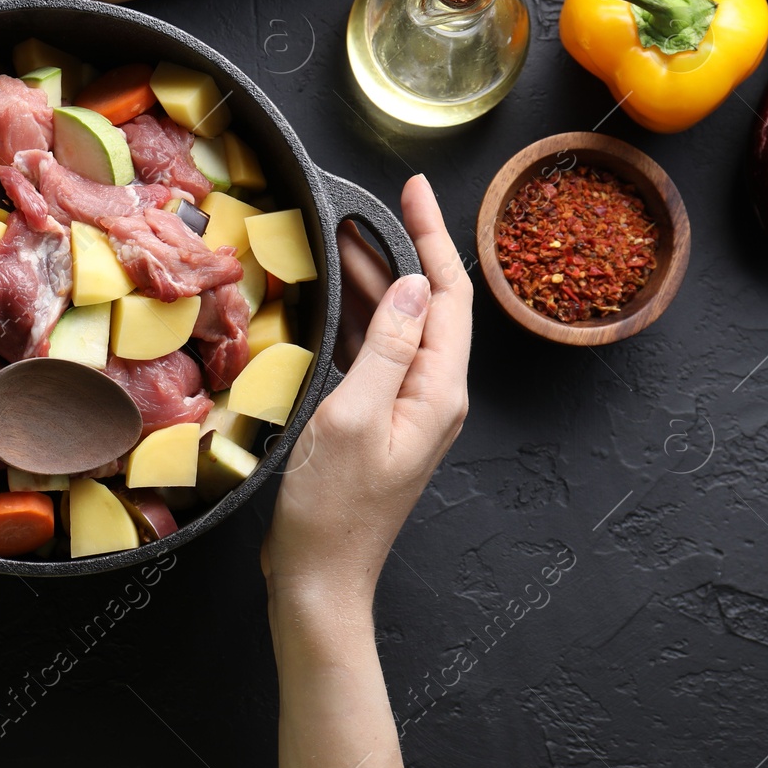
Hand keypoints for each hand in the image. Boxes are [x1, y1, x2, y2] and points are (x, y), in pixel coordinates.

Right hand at [262, 174, 472, 603]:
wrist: (319, 578)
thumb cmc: (331, 509)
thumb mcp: (352, 417)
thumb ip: (385, 348)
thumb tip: (412, 286)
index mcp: (438, 391)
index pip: (448, 295)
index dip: (432, 236)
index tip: (412, 189)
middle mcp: (433, 397)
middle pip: (429, 305)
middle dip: (399, 250)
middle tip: (357, 207)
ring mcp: (408, 410)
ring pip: (402, 327)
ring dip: (376, 282)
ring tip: (339, 240)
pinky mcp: (380, 422)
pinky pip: (378, 354)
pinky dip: (359, 319)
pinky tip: (331, 300)